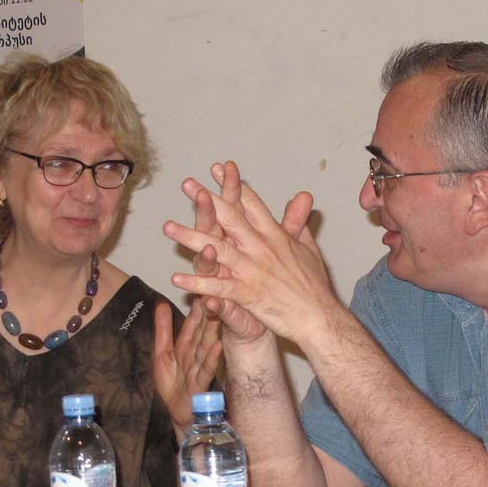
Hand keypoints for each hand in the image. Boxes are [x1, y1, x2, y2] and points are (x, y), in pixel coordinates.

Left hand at [153, 302, 221, 432]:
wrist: (175, 413)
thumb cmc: (172, 384)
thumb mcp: (162, 353)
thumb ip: (163, 329)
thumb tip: (160, 303)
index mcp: (186, 347)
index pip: (191, 324)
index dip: (195, 308)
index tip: (202, 289)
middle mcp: (195, 355)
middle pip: (202, 332)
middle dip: (207, 314)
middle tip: (214, 295)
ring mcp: (199, 368)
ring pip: (206, 346)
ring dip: (212, 330)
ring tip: (218, 314)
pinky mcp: (200, 383)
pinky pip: (206, 369)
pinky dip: (212, 357)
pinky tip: (218, 346)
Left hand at [164, 165, 334, 342]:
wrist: (320, 317)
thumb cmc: (314, 286)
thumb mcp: (308, 248)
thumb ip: (298, 222)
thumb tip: (303, 197)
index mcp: (275, 236)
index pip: (251, 205)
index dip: (233, 186)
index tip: (217, 169)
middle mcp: (262, 248)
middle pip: (230, 218)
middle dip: (207, 200)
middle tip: (188, 184)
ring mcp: (253, 270)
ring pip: (217, 249)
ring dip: (190, 238)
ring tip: (168, 228)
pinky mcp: (248, 294)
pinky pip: (217, 287)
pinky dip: (197, 283)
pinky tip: (177, 279)